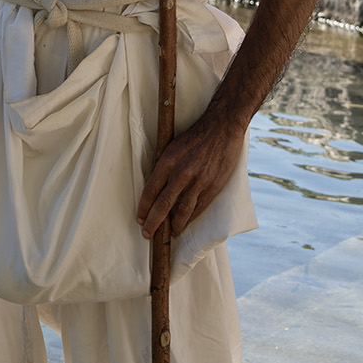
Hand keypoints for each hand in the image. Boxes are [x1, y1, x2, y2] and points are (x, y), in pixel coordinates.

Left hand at [135, 107, 246, 239]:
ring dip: (174, 226)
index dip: (143, 208)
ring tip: (169, 234)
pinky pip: (199, 207)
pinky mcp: (213, 186)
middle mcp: (181, 173)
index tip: (140, 218)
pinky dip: (191, 218)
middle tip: (147, 233)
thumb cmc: (196, 136)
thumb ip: (164, 166)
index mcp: (168, 161)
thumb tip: (156, 188)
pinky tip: (185, 224)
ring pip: (182, 211)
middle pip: (163, 205)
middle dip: (153, 222)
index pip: (150, 190)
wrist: (222, 128)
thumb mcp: (173, 146)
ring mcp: (198, 181)